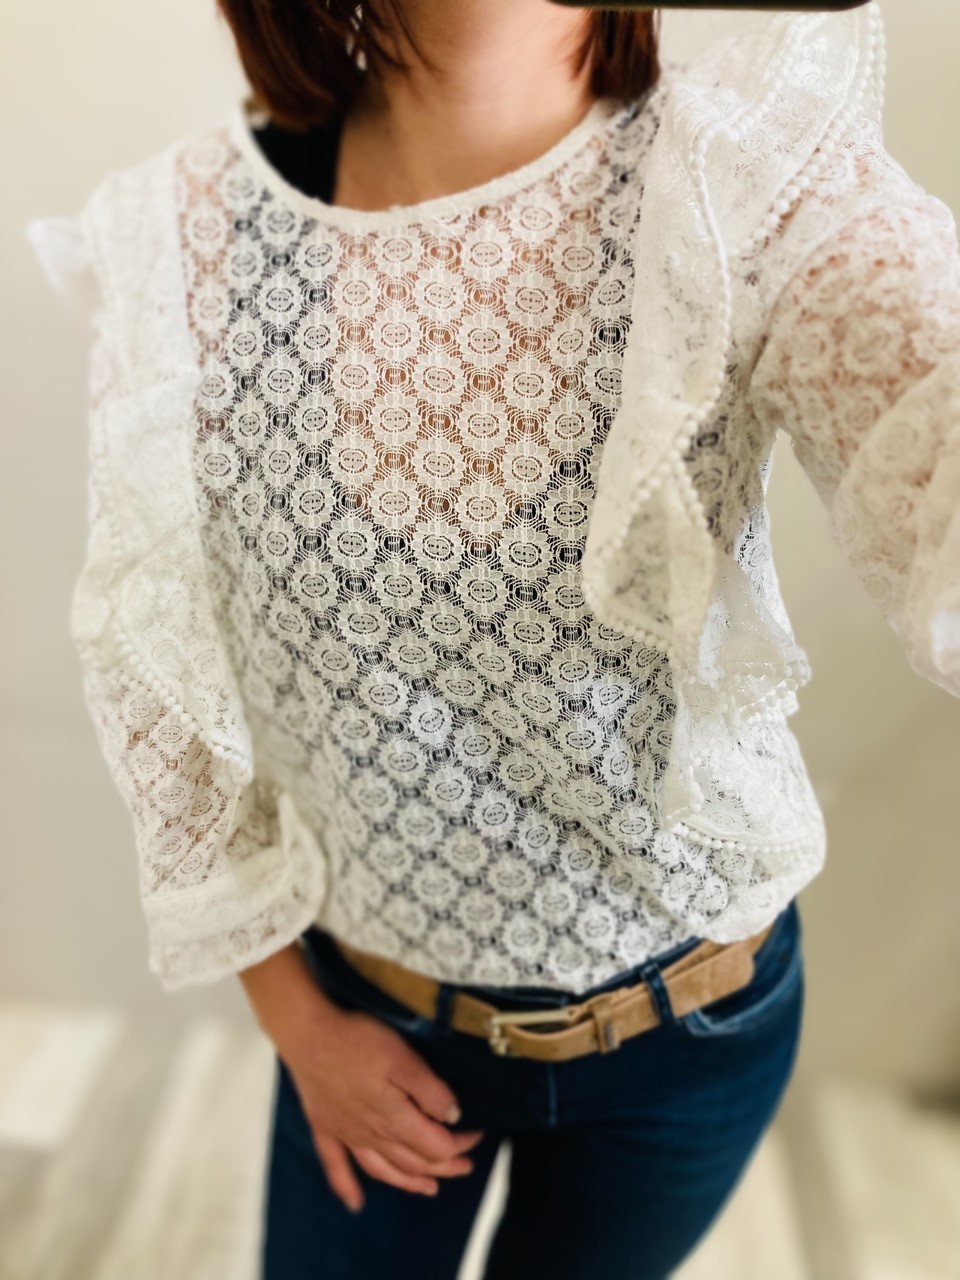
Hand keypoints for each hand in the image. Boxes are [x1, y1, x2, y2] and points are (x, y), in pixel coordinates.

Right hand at [238, 941, 485, 1212]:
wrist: (307, 1034)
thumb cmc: (357, 1041)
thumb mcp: (403, 1058)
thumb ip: (430, 1091)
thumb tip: (453, 1117)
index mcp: (395, 1120)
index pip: (436, 1146)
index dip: (460, 1144)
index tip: (478, 1133)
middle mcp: (372, 1135)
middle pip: (414, 1162)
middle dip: (444, 1166)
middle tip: (466, 1166)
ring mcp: (346, 1134)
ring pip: (384, 1170)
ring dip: (409, 1182)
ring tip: (429, 1188)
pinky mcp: (325, 1126)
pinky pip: (337, 1166)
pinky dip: (347, 1187)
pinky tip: (354, 1203)